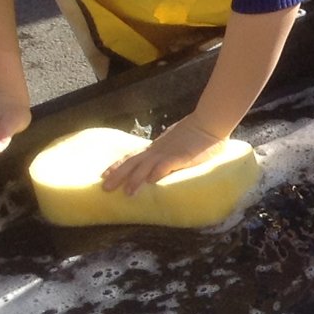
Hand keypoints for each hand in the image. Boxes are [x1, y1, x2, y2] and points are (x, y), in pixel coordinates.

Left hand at [102, 116, 222, 195]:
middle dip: (118, 175)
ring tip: (127, 192)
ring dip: (136, 178)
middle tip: (104, 188)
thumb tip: (161, 165)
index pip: (132, 157)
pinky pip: (168, 164)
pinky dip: (158, 172)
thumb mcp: (177, 143)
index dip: (118, 165)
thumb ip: (169, 153)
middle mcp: (158, 150)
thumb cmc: (198, 133)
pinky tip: (151, 181)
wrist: (209, 122)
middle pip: (133, 162)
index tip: (104, 175)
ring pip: (147, 166)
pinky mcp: (182, 156)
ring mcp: (169, 152)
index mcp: (157, 147)